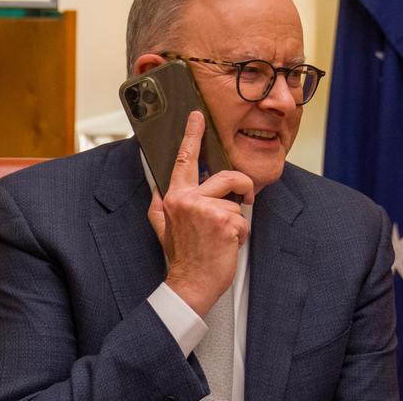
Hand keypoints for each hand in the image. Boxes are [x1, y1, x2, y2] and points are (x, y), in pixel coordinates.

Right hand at [147, 111, 253, 317]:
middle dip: (241, 187)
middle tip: (244, 198)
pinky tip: (227, 245)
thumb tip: (158, 186)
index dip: (192, 136)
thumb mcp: (162, 227)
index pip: (185, 160)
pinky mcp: (225, 222)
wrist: (190, 285)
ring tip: (223, 235)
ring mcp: (207, 210)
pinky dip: (241, 233)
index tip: (197, 117)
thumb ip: (159, 204)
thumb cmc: (182, 256)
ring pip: (237, 201)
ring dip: (237, 220)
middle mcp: (189, 200)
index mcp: (175, 197)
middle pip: (226, 177)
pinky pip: (244, 219)